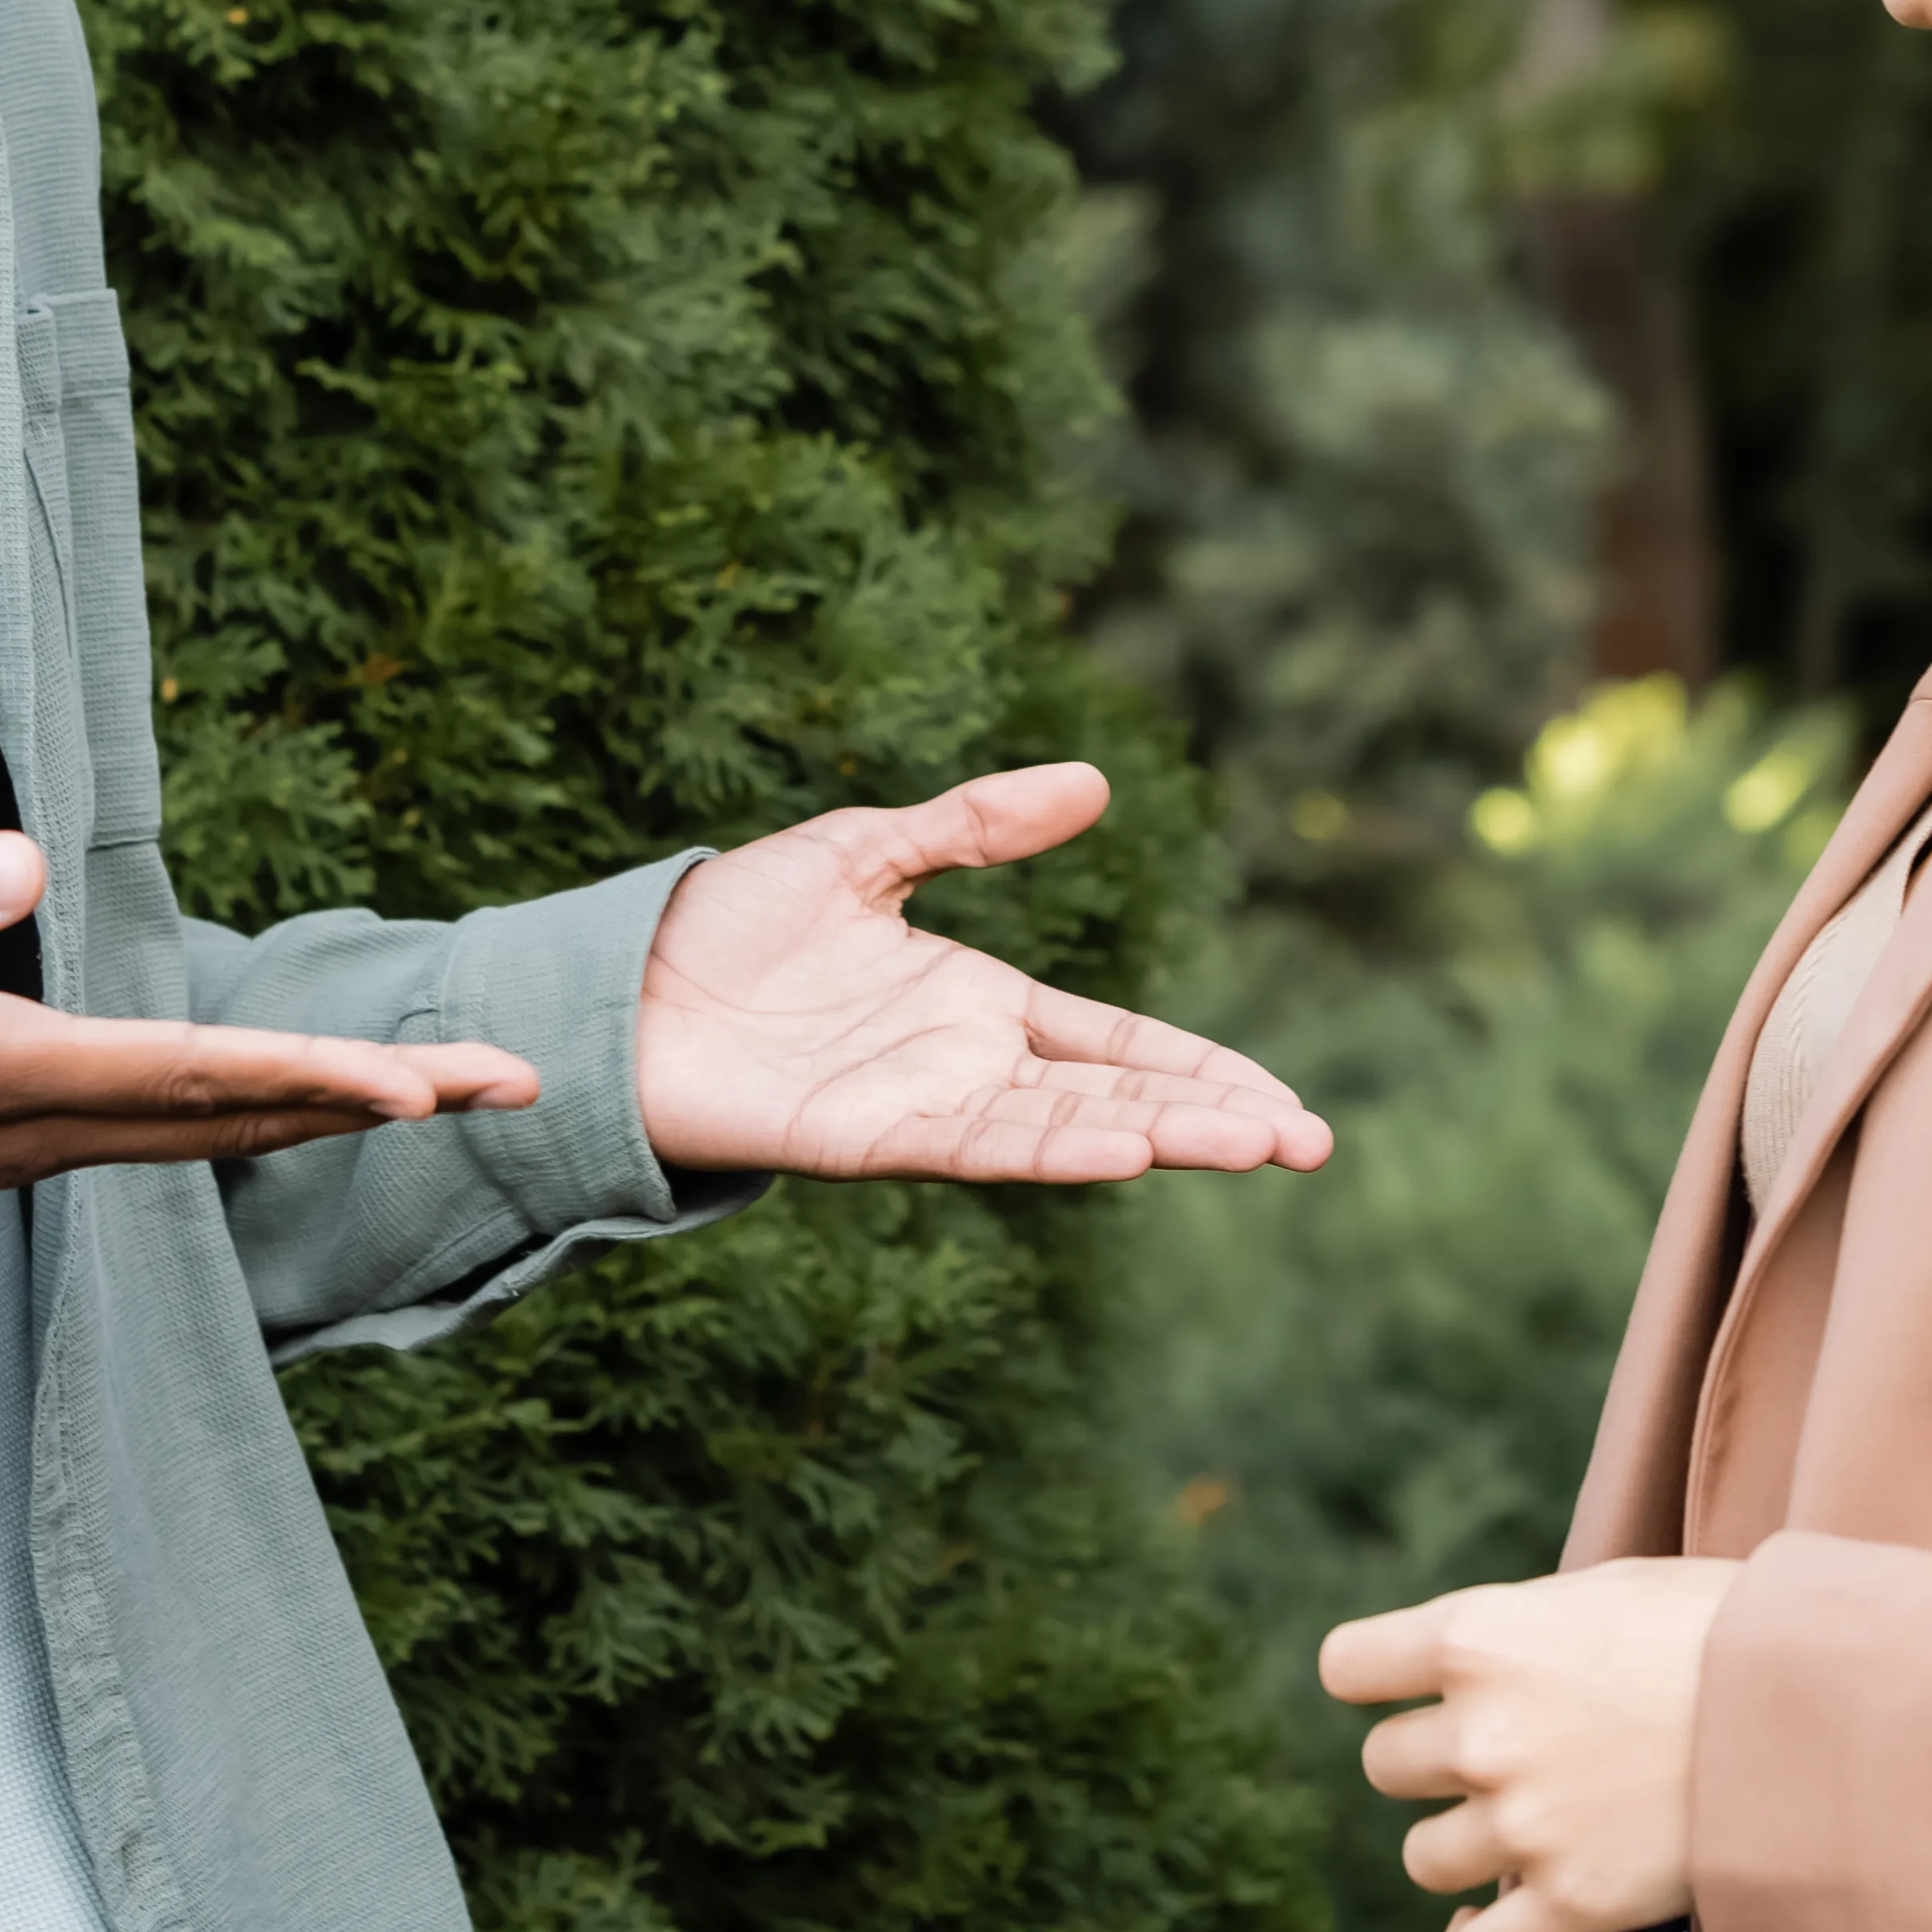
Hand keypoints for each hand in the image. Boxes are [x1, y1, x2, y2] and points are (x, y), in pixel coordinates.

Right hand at [0, 833, 536, 1195]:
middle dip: (377, 1099)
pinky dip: (254, 1108)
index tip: (422, 1089)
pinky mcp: (4, 1133)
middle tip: (516, 1081)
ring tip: (451, 1087)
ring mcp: (18, 1143)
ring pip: (207, 1131)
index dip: (308, 1076)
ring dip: (332, 1105)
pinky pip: (163, 1129)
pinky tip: (300, 1095)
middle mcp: (25, 1128)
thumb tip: (24, 859)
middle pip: (232, 1116)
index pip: (182, 1076)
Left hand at [633, 761, 1332, 1182]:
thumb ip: (977, 825)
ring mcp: (923, 1110)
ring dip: (1162, 1138)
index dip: (1201, 1069)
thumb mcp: (870, 848)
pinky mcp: (866, 1142)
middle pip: (1117, 1097)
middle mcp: (966, 1069)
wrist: (622, 984)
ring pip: (1068, 1131)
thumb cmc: (733, 926)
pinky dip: (1054, 1149)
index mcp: (980, 1008)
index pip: (1119, 1044)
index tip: (1286, 1102)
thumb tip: (1094, 783)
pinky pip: (978, 1148)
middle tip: (1310, 1142)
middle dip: (1214, 1121)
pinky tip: (1125, 1147)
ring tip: (1255, 1145)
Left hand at [1320, 1559, 1744, 1931]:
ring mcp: (1523, 1826)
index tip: (1398, 1688)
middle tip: (1498, 1757)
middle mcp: (1482, 1734)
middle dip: (1430, 1763)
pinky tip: (1490, 1925)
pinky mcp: (1571, 1906)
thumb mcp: (1611, 1589)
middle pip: (1385, 1766)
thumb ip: (1527, 1626)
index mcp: (1480, 1639)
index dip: (1373, 1680)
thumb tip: (1485, 1653)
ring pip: (1424, 1858)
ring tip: (1519, 1829)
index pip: (1349, 1668)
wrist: (1819, 1715)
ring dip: (1460, 1846)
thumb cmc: (1724, 1630)